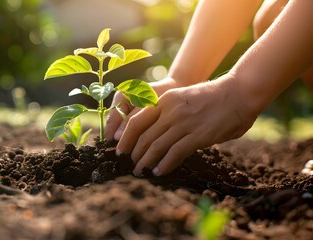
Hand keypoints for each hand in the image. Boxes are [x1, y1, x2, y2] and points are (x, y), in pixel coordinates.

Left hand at [116, 74, 257, 175]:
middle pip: (142, 136)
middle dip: (133, 153)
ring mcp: (183, 124)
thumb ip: (166, 111)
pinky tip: (159, 172)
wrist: (237, 92)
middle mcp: (170, 111)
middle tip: (129, 164)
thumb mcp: (181, 97)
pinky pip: (174, 154)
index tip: (120, 149)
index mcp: (164, 100)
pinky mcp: (197, 136)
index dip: (125, 138)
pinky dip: (164, 165)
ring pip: (155, 147)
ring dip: (145, 162)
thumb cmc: (209, 96)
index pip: (135, 121)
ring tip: (140, 171)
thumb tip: (151, 132)